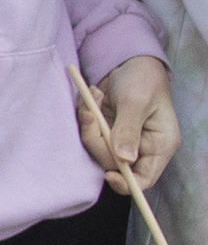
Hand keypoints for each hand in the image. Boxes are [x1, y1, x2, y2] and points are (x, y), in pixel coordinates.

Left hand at [85, 55, 176, 195]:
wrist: (130, 62)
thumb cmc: (143, 79)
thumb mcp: (136, 102)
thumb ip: (128, 130)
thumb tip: (123, 160)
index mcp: (159, 145)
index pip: (144, 179)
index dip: (126, 182)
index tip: (108, 173)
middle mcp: (141, 147)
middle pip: (113, 164)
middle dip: (97, 139)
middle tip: (92, 112)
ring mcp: (121, 140)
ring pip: (96, 148)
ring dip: (89, 124)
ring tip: (94, 96)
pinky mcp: (106, 131)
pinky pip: (88, 133)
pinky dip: (85, 116)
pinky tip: (94, 96)